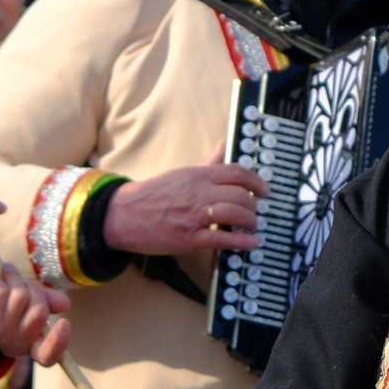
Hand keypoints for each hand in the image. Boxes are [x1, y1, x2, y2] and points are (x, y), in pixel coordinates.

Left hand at [0, 264, 72, 366]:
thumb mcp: (27, 297)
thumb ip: (47, 301)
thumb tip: (66, 303)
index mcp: (29, 343)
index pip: (48, 356)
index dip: (58, 343)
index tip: (64, 324)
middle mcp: (14, 344)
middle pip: (39, 314)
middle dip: (33, 290)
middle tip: (20, 285)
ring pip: (21, 299)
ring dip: (13, 281)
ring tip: (3, 281)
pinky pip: (2, 293)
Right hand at [102, 161, 273, 255]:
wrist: (123, 214)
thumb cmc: (153, 194)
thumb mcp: (182, 173)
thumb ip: (207, 163)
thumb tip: (222, 146)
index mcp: (198, 175)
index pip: (237, 173)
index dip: (257, 182)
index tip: (265, 191)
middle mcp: (199, 193)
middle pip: (241, 195)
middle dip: (254, 206)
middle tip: (255, 213)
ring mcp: (194, 216)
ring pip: (235, 214)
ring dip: (250, 222)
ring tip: (252, 227)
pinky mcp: (189, 238)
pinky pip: (222, 239)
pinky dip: (242, 241)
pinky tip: (251, 243)